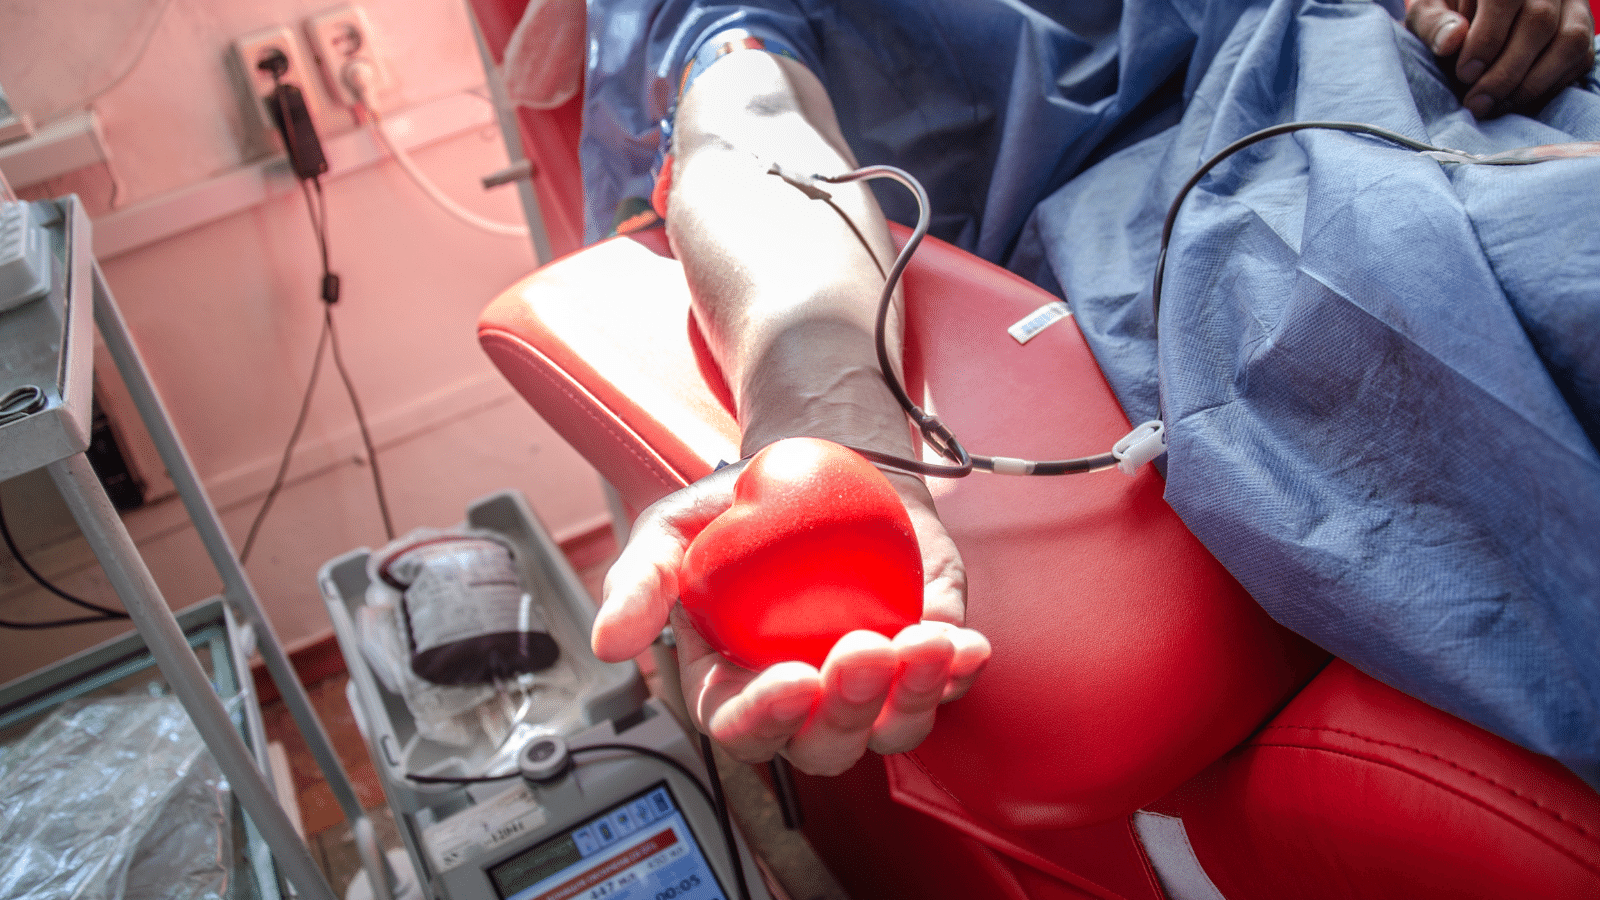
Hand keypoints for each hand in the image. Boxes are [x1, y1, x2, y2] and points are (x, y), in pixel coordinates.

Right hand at [592, 463, 989, 775]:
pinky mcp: (923, 662)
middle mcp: (805, 706)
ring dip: (914, 697)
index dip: (767, 715)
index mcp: (736, 690)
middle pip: (825, 746)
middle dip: (849, 710)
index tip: (793, 679)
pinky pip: (946, 686)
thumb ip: (639, 582)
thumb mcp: (672, 532)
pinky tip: (966, 645)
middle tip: (864, 650)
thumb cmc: (736, 513)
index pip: (743, 727)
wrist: (816, 467)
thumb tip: (609, 642)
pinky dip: (960, 671)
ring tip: (927, 645)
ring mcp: (870, 690)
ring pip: (893, 729)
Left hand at [1407, 0, 1595, 116]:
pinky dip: (1549, 86)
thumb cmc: (1448, 12)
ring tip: (1495, 106)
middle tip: (1477, 102)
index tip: (1465, 74)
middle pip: (1540, 21)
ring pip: (1568, 40)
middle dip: (1506, 72)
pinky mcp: (1581, 26)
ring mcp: (1570, 3)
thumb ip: (1434, 24)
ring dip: (1531, 83)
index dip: (1487, 39)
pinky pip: (1579, 57)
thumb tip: (1451, 41)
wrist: (1473, 13)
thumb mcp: (1430, 11)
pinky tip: (1516, 100)